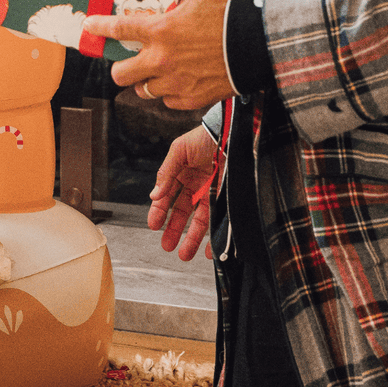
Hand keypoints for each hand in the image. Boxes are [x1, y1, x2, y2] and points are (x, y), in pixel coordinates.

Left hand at [82, 0, 235, 110]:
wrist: (259, 45)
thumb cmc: (230, 14)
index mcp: (160, 32)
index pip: (118, 30)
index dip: (100, 28)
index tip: (91, 27)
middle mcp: (161, 61)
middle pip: (121, 74)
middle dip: (120, 68)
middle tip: (127, 61)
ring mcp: (175, 83)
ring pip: (144, 90)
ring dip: (146, 81)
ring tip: (156, 72)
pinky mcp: (191, 99)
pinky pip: (168, 102)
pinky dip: (169, 93)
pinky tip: (178, 81)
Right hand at [150, 124, 219, 261]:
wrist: (234, 132)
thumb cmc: (206, 136)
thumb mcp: (179, 150)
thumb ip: (166, 172)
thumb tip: (154, 195)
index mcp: (182, 173)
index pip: (167, 196)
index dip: (159, 211)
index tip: (153, 225)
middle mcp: (197, 185)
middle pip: (182, 212)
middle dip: (174, 230)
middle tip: (167, 246)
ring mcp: (213, 192)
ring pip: (200, 220)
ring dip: (192, 238)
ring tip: (185, 254)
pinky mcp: (228, 198)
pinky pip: (220, 220)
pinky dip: (215, 236)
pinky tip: (210, 248)